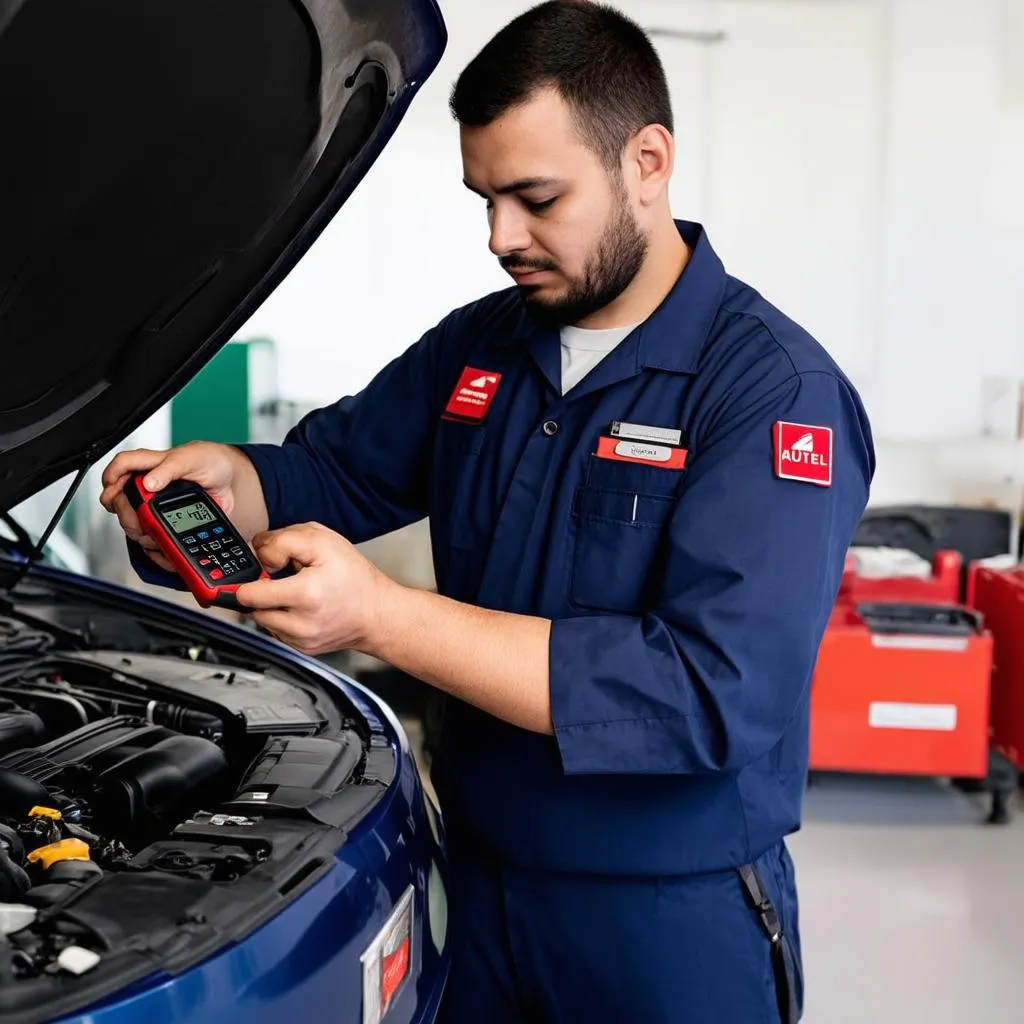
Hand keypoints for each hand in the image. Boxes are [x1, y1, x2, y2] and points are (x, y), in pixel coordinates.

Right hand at [99, 441, 267, 571]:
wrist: (231, 482)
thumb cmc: (210, 462)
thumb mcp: (191, 459)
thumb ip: (168, 468)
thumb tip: (148, 483)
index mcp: (151, 465)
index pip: (122, 467)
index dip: (111, 477)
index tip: (113, 490)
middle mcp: (148, 487)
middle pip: (120, 502)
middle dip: (126, 514)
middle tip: (140, 520)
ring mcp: (156, 507)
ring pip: (133, 524)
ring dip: (140, 533)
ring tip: (154, 533)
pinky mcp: (167, 524)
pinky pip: (153, 541)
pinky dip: (155, 548)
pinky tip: (164, 548)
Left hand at [235, 523, 394, 656]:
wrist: (379, 614)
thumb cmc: (357, 579)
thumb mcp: (324, 541)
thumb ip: (283, 540)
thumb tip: (258, 549)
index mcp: (304, 595)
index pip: (247, 594)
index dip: (252, 576)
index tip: (266, 570)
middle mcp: (299, 624)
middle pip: (251, 606)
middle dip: (263, 589)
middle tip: (287, 579)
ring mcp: (299, 640)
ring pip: (262, 619)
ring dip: (272, 605)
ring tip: (298, 594)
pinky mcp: (301, 648)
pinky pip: (276, 630)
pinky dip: (283, 618)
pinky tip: (304, 608)